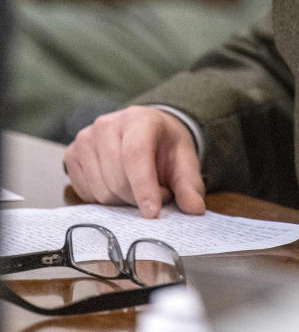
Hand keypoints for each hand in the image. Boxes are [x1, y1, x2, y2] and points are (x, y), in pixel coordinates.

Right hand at [63, 106, 205, 217]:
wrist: (144, 130)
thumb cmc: (164, 145)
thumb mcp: (184, 160)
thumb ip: (190, 185)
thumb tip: (195, 209)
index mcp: (139, 119)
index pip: (135, 155)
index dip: (143, 187)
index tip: (152, 213)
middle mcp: (106, 125)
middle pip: (117, 179)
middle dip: (138, 197)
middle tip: (157, 193)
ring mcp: (84, 139)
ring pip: (101, 191)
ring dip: (123, 200)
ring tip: (138, 186)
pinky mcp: (71, 155)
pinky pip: (86, 195)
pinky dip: (105, 199)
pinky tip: (118, 184)